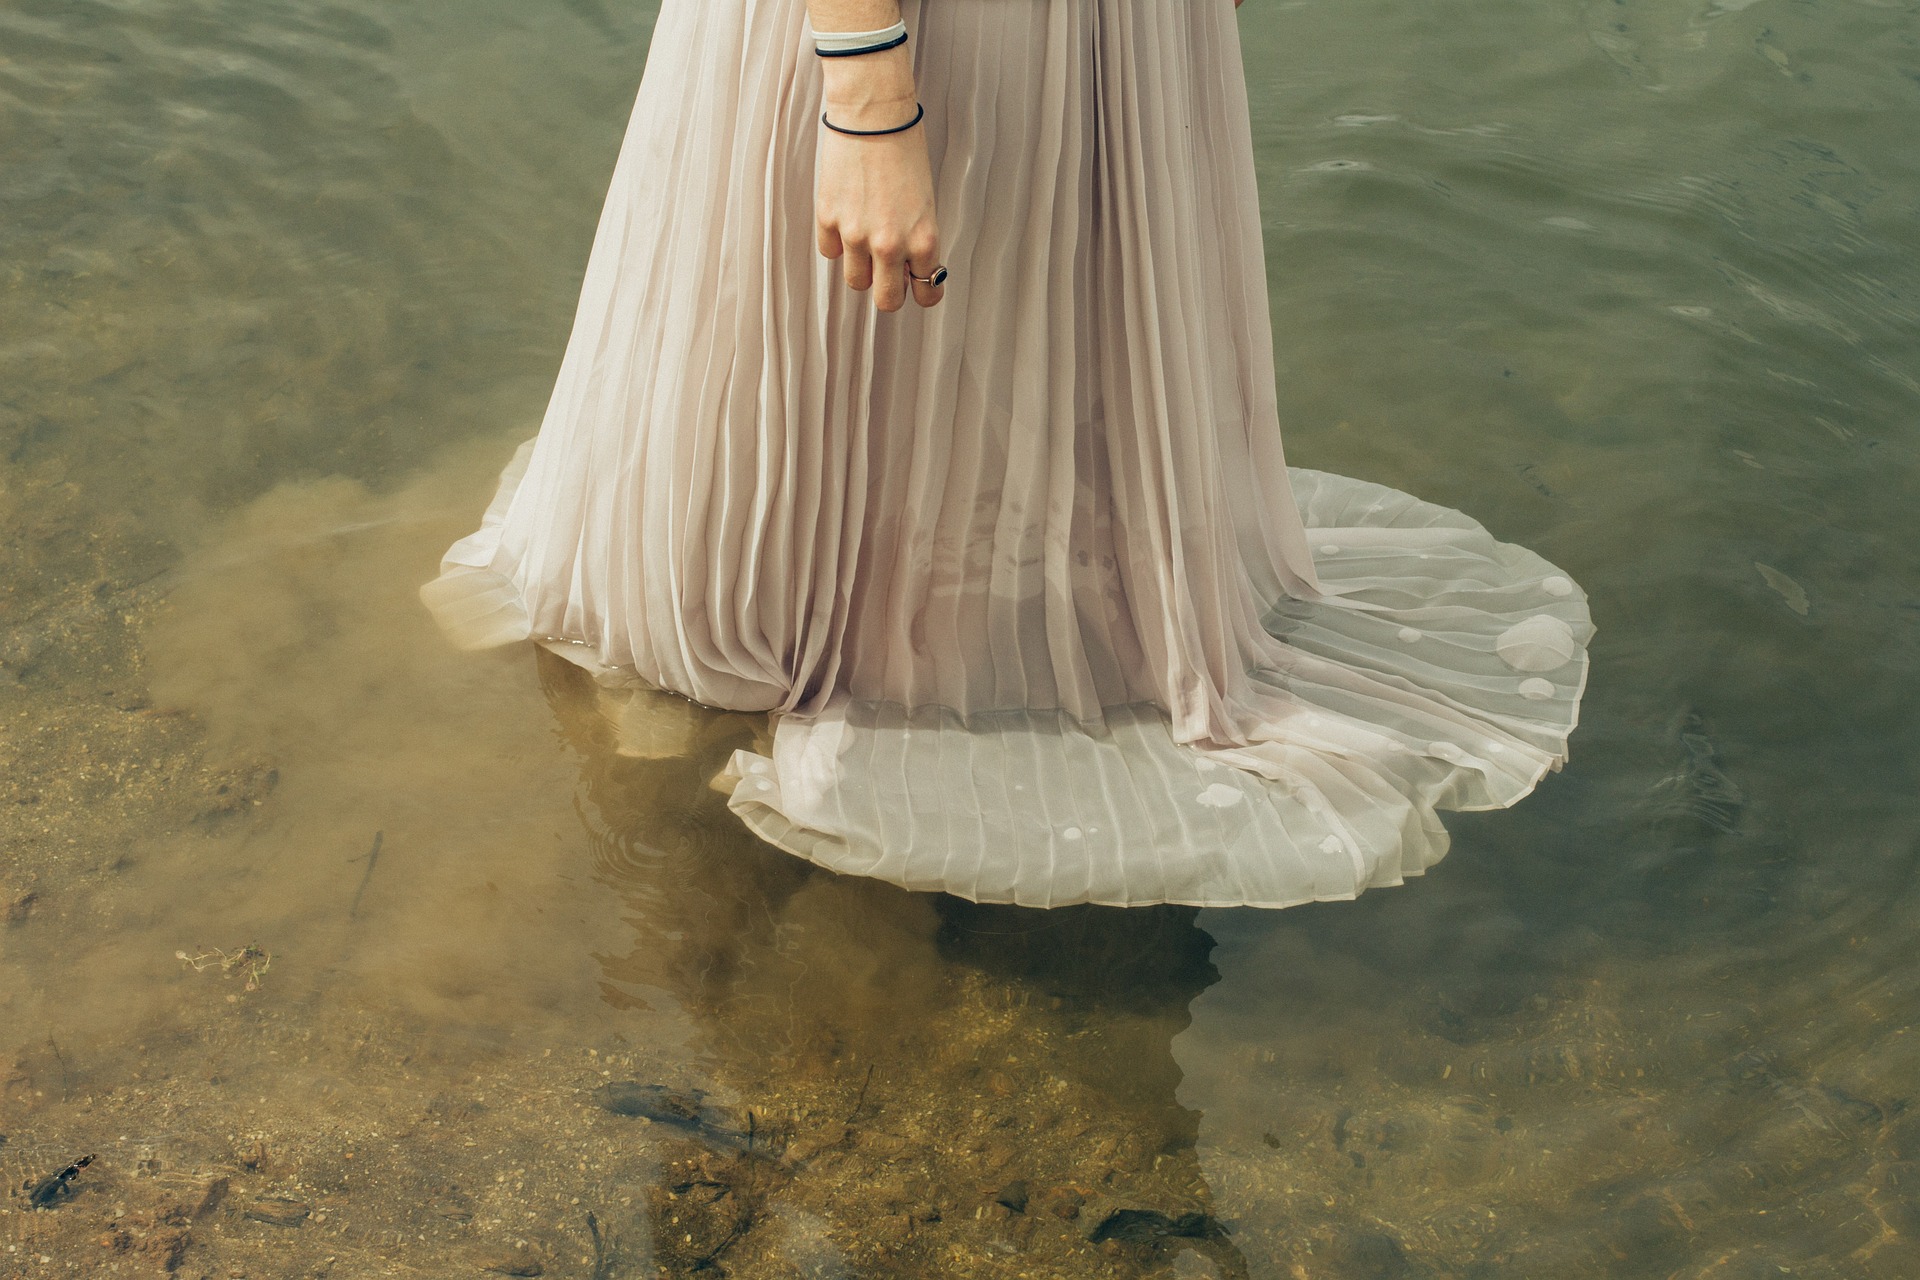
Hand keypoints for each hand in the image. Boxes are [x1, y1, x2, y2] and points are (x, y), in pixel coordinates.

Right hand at [813, 47, 944, 312]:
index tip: (918, 284)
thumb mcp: (925, 202)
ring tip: (867, 239)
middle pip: (886, 300)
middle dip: (890, 292)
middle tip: (890, 276)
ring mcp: (855, 235)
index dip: (923, 291)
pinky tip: (847, 217)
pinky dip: (838, 243)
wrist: (872, 114)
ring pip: (856, 281)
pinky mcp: (828, 219)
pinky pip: (830, 252)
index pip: (926, 293)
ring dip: (862, 267)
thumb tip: (905, 266)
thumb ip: (916, 238)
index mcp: (924, 239)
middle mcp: (890, 244)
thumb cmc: (905, 150)